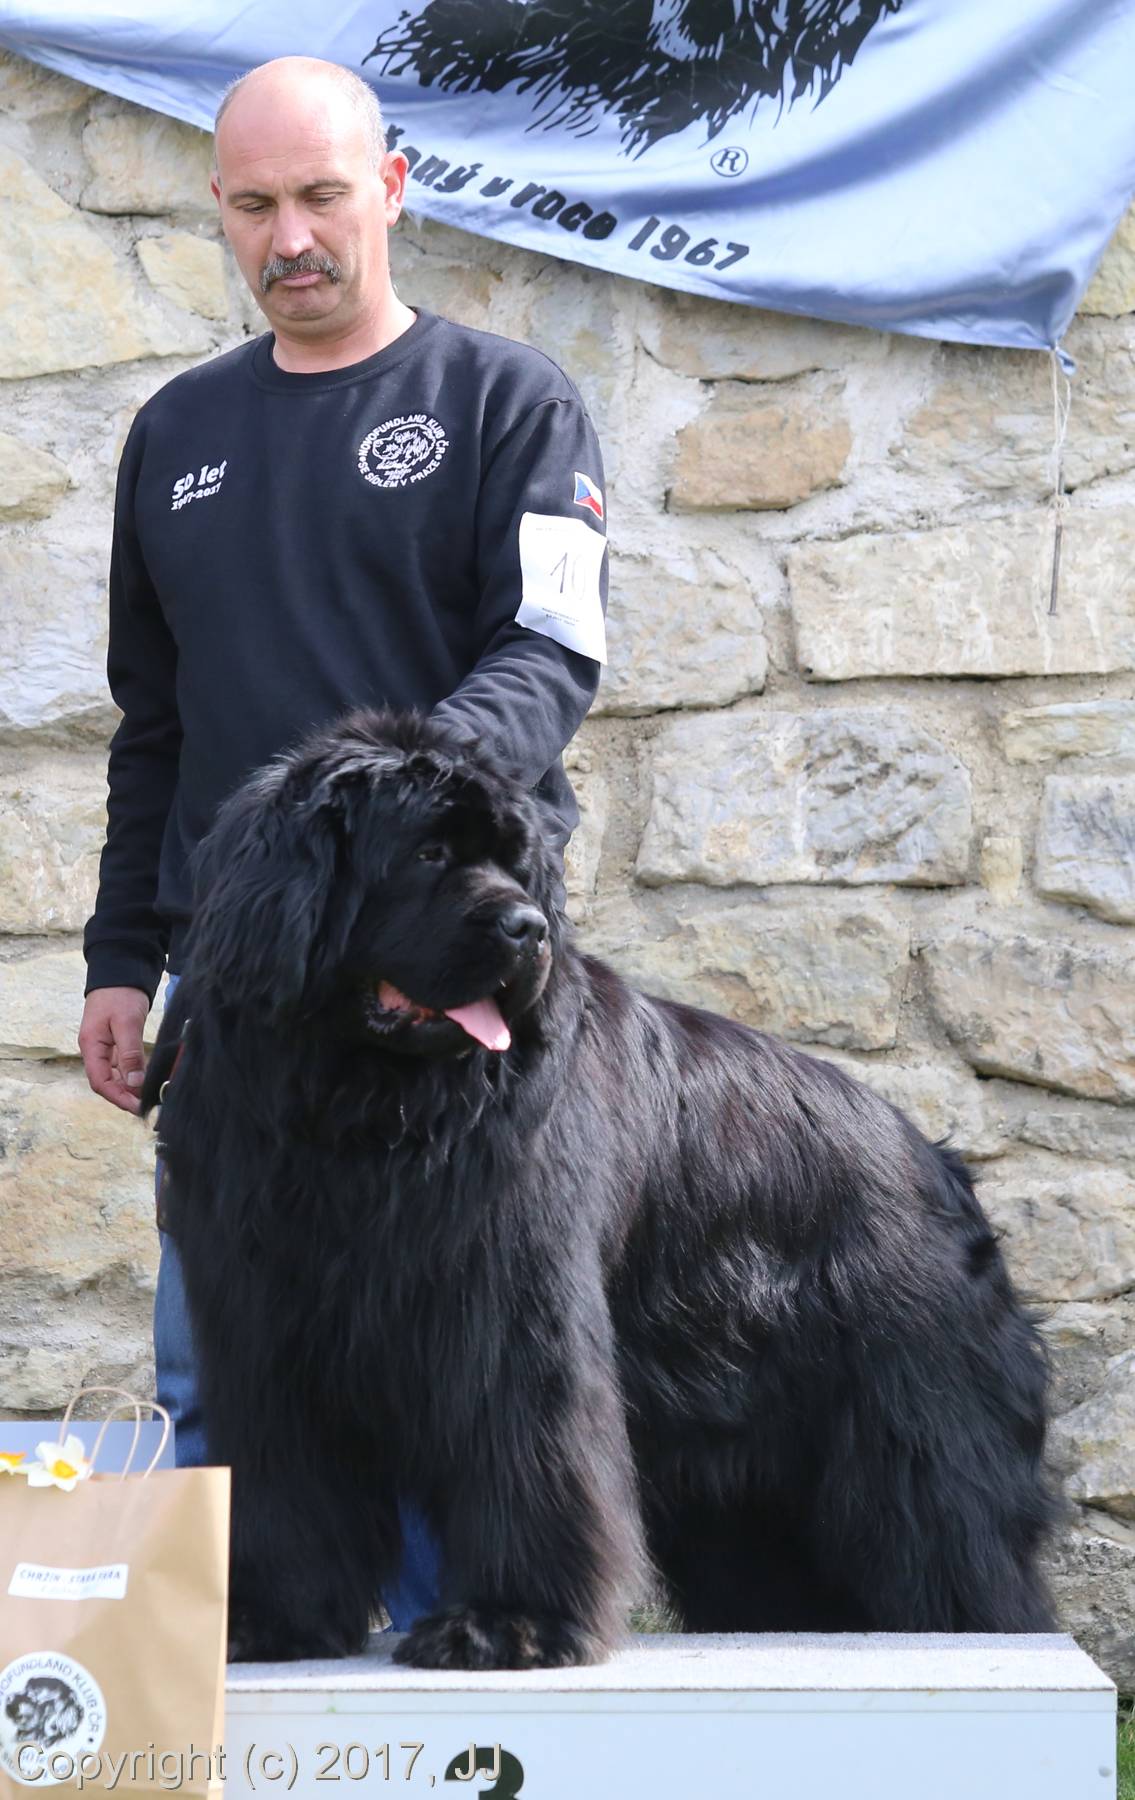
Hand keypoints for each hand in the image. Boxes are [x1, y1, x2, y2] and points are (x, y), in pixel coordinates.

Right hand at [78, 987, 150, 1114]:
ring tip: (148, 1095)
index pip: (100, 1082)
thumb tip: (134, 1082)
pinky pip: (121, 1064)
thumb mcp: (127, 1023)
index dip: (118, 1097)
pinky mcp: (115, 1042)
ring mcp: (104, 1046)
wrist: (120, 970)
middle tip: (147, 1104)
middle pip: (106, 1082)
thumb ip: (129, 1053)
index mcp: (91, 1046)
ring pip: (114, 1075)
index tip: (137, 1106)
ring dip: (130, 1087)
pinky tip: (145, 1078)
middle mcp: (94, 1049)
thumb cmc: (120, 994)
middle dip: (125, 1095)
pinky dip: (132, 1074)